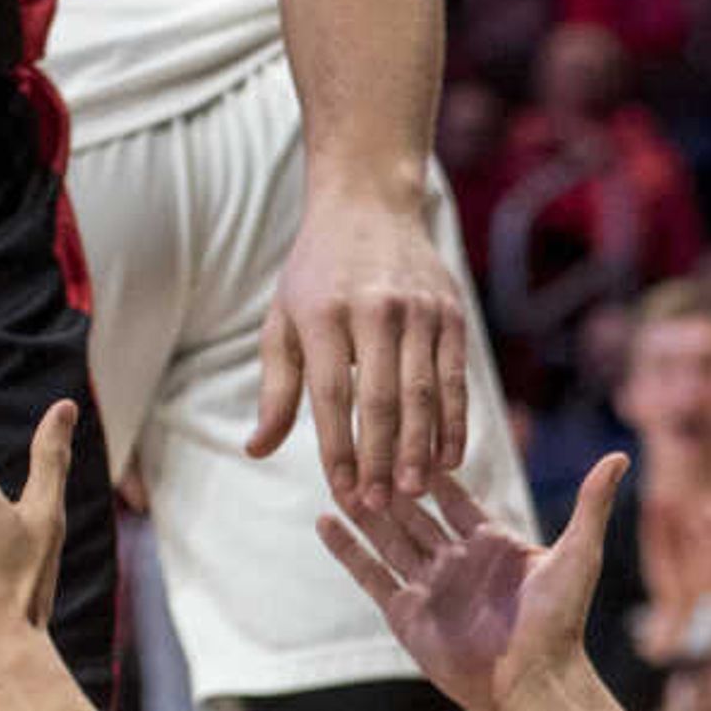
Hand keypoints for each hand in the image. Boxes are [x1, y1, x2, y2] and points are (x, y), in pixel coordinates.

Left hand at [251, 193, 467, 504]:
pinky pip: (454, 378)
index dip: (338, 450)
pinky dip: (453, 422)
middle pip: (381, 400)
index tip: (342, 493)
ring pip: (423, 393)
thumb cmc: (315, 275)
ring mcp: (418, 311)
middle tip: (380, 506)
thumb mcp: (283, 322)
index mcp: (324, 315)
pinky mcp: (449, 313)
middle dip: (380, 459)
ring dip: (420, 449)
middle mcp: (373, 310)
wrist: (368, 205)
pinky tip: (448, 458)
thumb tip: (257, 449)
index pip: (332, 396)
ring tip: (415, 492)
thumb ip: (277, 389)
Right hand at [319, 453, 624, 710]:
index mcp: (492, 542)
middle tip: (359, 444)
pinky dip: (348, 549)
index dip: (432, 466)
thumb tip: (620, 455)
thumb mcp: (579, 555)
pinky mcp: (407, 614)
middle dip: (388, 482)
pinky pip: (371, 575)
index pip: (454, 494)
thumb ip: (591, 504)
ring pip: (388, 537)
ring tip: (335, 474)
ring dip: (363, 508)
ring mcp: (429, 586)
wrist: (534, 683)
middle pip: (414, 512)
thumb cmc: (560, 622)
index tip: (408, 428)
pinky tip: (325, 521)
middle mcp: (457, 559)